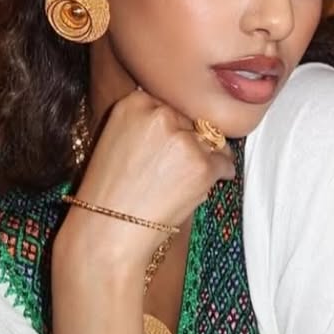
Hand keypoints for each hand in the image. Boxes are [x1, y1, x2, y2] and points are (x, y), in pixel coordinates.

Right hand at [67, 90, 235, 262]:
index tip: (168, 149)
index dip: (173, 130)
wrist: (108, 230)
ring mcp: (182, 139)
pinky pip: (225, 164)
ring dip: (207, 160)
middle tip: (176, 170)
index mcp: (134, 103)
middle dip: (191, 143)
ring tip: (184, 182)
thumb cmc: (109, 193)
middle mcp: (159, 114)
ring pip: (213, 142)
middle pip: (192, 122)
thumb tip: (183, 124)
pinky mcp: (202, 164)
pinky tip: (197, 190)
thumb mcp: (116, 141)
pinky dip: (220, 177)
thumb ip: (146, 125)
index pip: (170, 107)